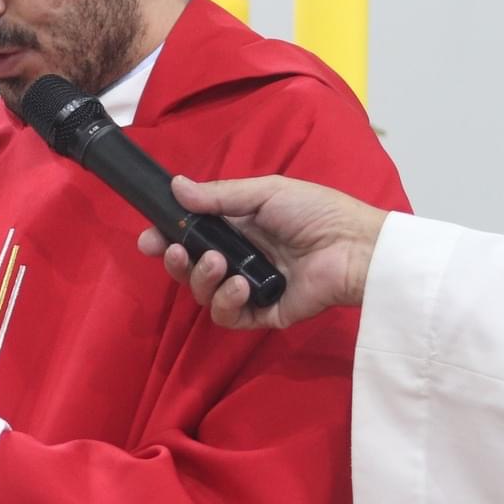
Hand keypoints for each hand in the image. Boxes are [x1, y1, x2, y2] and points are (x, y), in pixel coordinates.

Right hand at [136, 175, 386, 329]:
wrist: (355, 248)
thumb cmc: (317, 212)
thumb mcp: (265, 192)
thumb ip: (219, 196)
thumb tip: (175, 186)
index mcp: (239, 229)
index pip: (192, 237)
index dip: (167, 239)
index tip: (148, 239)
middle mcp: (239, 259)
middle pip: (190, 269)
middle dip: (176, 262)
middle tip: (176, 252)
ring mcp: (250, 289)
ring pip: (204, 294)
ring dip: (202, 280)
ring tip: (219, 264)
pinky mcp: (263, 314)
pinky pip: (229, 317)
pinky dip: (227, 303)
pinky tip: (240, 287)